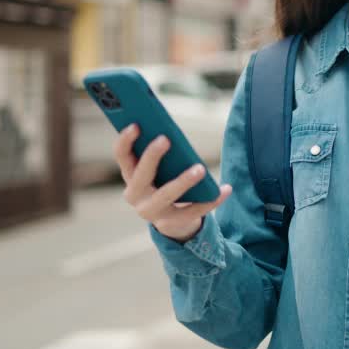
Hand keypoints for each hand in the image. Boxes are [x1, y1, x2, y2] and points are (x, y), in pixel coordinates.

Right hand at [114, 124, 231, 241]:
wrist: (172, 219)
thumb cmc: (166, 181)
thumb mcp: (160, 168)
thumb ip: (161, 152)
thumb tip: (170, 131)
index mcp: (130, 176)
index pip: (122, 156)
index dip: (126, 140)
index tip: (136, 124)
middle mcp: (135, 195)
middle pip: (142, 174)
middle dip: (152, 156)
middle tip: (166, 138)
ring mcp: (152, 211)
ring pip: (166, 194)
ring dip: (183, 181)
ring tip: (200, 168)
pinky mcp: (172, 223)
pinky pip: (193, 211)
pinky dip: (211, 200)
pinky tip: (226, 189)